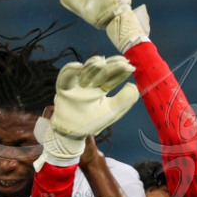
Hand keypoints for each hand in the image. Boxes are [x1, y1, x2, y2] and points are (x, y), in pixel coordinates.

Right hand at [34, 55, 138, 169]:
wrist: (72, 134)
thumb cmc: (91, 123)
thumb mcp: (111, 112)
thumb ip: (124, 100)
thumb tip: (133, 85)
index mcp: (101, 89)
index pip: (112, 78)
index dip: (120, 72)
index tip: (130, 66)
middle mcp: (89, 85)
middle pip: (100, 71)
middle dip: (110, 65)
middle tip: (121, 61)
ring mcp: (76, 85)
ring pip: (84, 71)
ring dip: (92, 66)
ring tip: (101, 62)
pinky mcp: (63, 88)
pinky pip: (65, 77)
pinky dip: (69, 70)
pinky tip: (78, 66)